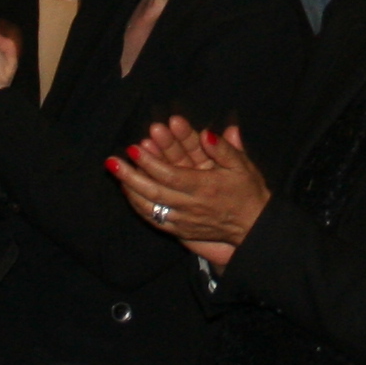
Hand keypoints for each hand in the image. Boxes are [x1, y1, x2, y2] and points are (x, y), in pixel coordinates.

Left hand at [115, 116, 270, 265]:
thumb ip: (225, 148)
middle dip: (130, 176)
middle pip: (153, 192)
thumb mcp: (242, 165)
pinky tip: (128, 192)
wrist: (254, 226)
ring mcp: (184, 221)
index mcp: (205, 187)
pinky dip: (139, 207)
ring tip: (115, 173)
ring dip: (130, 190)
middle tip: (111, 161)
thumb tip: (207, 133)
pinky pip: (155, 220)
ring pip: (150, 208)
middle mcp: (191, 206)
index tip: (133, 148)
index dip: (150, 162)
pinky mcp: (181, 231)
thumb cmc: (247, 191)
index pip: (170, 175)